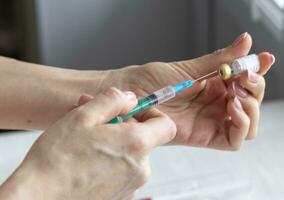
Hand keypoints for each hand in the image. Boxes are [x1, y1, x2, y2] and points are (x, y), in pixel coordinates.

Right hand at [0, 88, 175, 199]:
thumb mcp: (84, 115)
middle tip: (95, 121)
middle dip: (122, 126)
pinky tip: (87, 159)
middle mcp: (140, 168)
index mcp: (136, 144)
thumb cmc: (58, 158)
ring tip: (86, 140)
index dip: (152, 115)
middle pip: (144, 138)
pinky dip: (110, 160)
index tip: (134, 112)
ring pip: (130, 154)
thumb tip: (130, 98)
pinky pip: (122, 170)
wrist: (39, 197)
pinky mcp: (120, 195)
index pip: (166, 125)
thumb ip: (113, 100)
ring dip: (113, 142)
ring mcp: (131, 185)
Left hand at [115, 32, 274, 149]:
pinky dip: (241, 124)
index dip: (257, 72)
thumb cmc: (152, 81)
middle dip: (255, 88)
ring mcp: (210, 122)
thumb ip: (219, 60)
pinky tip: (232, 107)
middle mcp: (214, 106)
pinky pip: (234, 140)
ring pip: (248, 124)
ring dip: (252, 107)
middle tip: (245, 76)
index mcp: (213, 88)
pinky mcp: (204, 138)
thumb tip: (245, 42)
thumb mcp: (189, 68)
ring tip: (237, 91)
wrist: (130, 95)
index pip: (244, 84)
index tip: (263, 59)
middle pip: (251, 104)